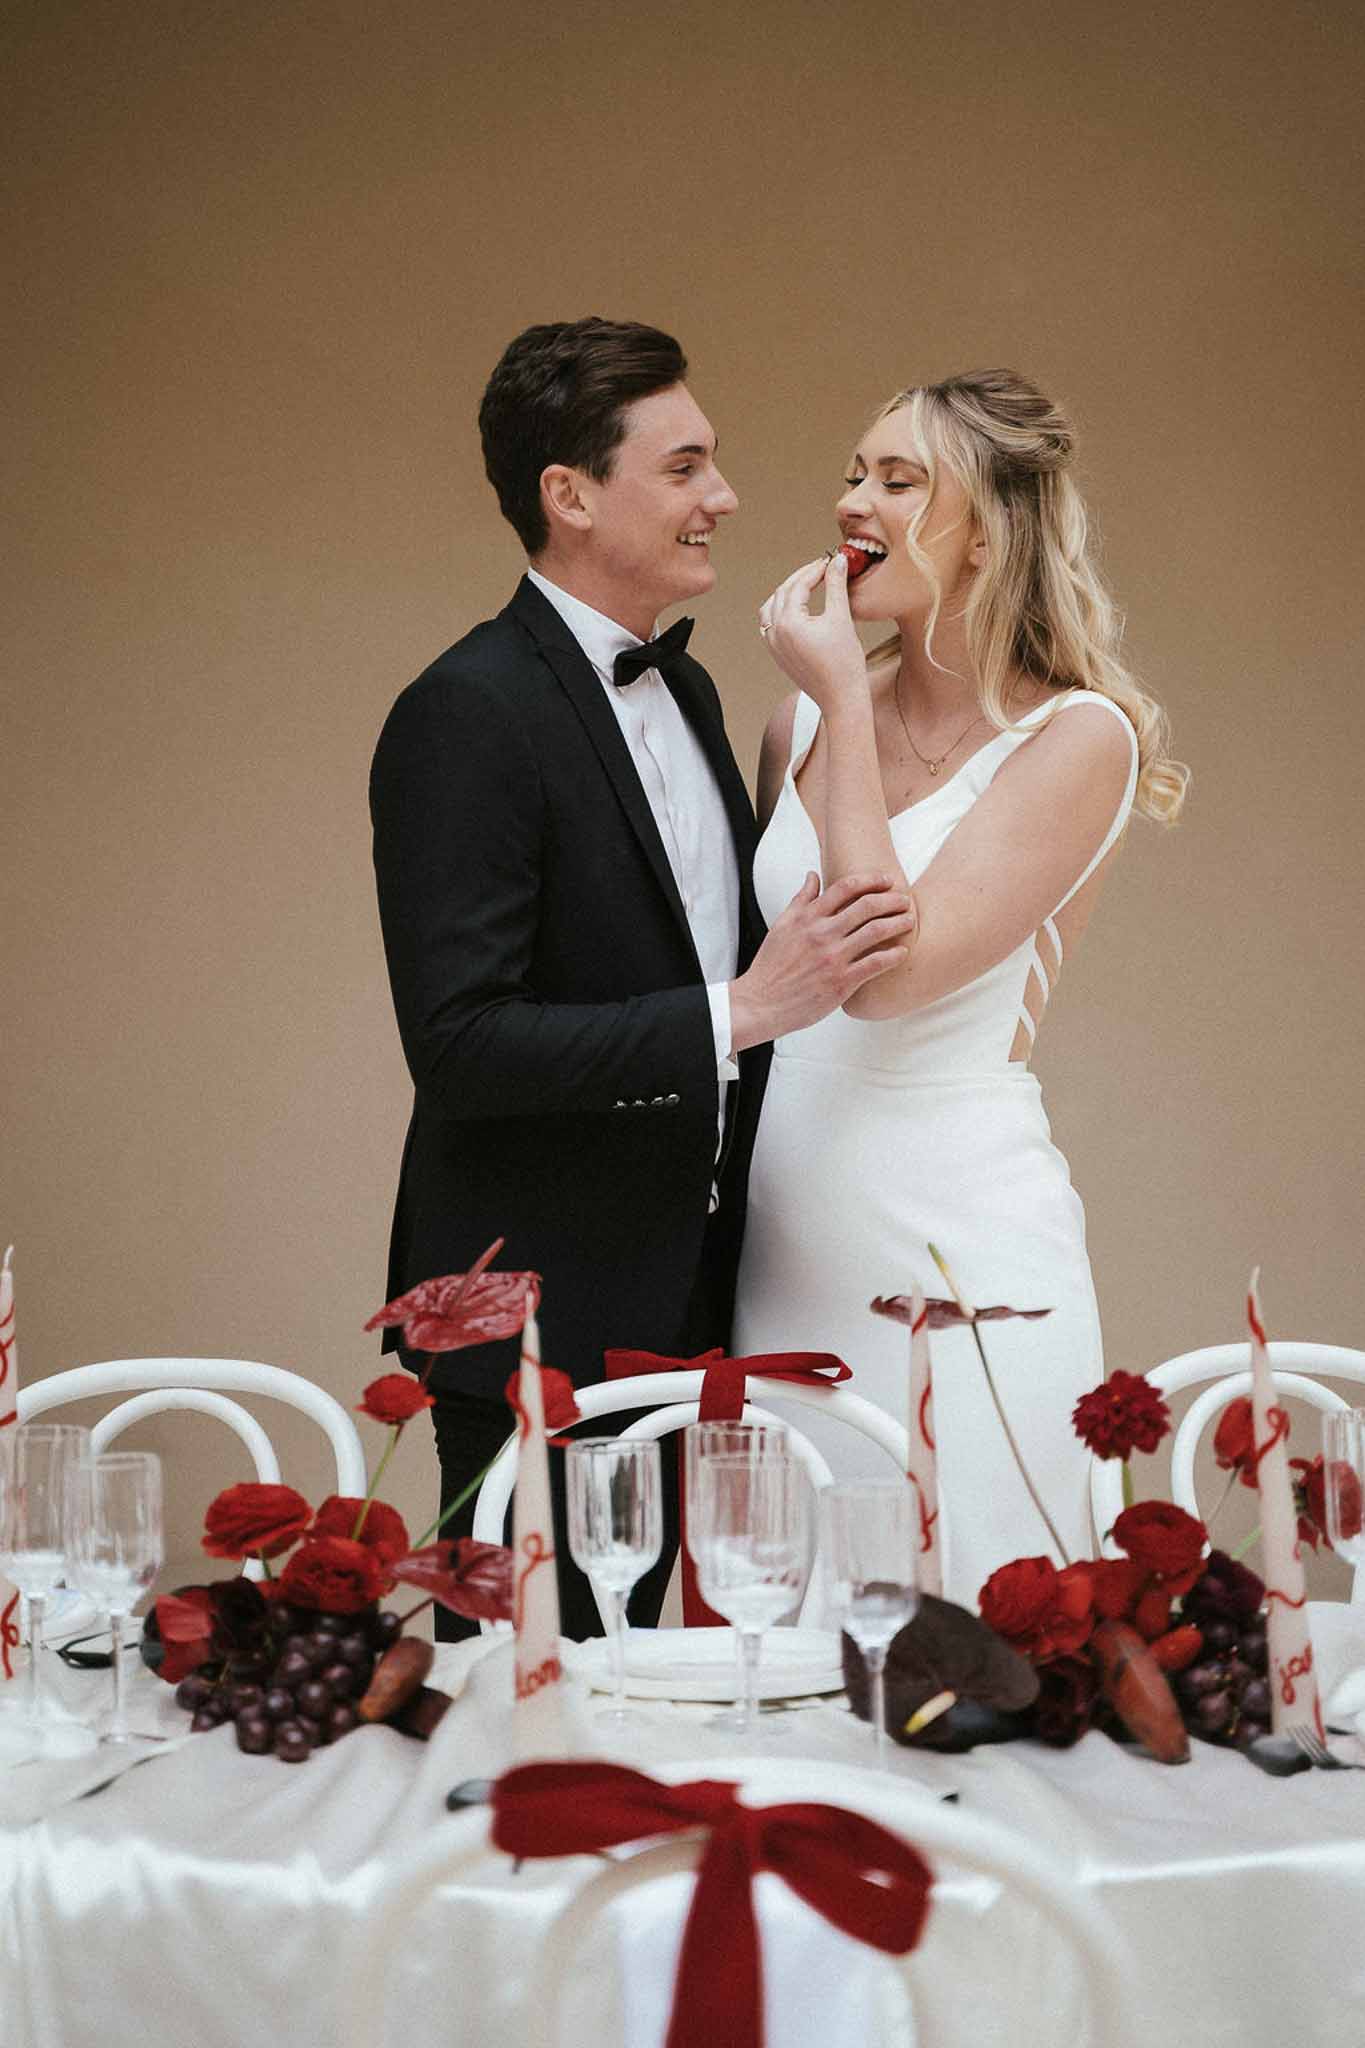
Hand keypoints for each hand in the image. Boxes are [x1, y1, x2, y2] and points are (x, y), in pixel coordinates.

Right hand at [728, 871, 916, 1051]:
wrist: (761, 1002)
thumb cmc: (771, 966)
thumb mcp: (781, 926)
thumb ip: (800, 900)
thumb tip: (813, 876)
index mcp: (807, 917)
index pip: (845, 887)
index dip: (871, 879)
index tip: (886, 880)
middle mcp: (822, 934)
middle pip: (866, 905)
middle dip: (892, 899)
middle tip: (905, 900)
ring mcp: (833, 957)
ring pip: (875, 931)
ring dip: (898, 923)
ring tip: (910, 921)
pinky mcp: (841, 981)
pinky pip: (875, 964)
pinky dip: (893, 956)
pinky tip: (902, 952)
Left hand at [758, 551, 866, 713]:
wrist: (841, 698)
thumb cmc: (845, 663)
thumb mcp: (841, 618)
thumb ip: (837, 585)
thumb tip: (838, 560)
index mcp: (788, 623)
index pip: (799, 585)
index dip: (816, 569)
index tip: (831, 560)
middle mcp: (775, 633)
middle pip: (783, 592)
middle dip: (802, 577)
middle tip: (822, 568)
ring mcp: (773, 645)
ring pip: (772, 607)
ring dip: (788, 592)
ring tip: (808, 583)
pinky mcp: (777, 655)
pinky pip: (770, 624)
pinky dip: (781, 610)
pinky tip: (797, 607)